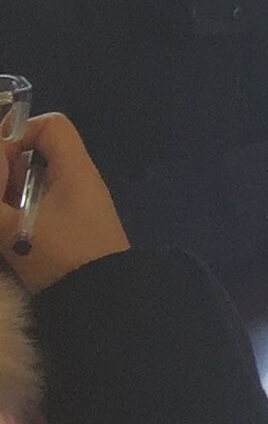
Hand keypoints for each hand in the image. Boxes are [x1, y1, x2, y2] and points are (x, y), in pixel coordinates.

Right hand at [0, 115, 130, 292]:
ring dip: (10, 192)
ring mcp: (77, 203)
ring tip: (2, 218)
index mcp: (75, 170)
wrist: (102, 297)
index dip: (18, 133)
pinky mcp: (72, 225)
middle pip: (38, 151)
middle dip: (6, 168)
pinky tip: (8, 232)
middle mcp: (80, 180)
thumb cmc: (63, 257)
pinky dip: (20, 209)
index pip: (51, 126)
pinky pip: (41, 202)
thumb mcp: (15, 230)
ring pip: (35, 179)